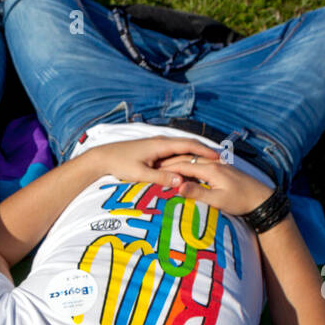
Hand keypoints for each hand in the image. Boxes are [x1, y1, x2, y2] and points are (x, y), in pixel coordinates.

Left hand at [83, 136, 218, 187]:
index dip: (206, 152)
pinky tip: (191, 166)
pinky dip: (185, 158)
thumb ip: (161, 178)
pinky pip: (174, 153)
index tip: (220, 158)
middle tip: (221, 161)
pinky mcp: (153, 151)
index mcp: (161, 145)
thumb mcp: (141, 174)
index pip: (189, 145)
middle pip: (189, 145)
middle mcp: (161, 142)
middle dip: (205, 152)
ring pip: (182, 149)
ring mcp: (157, 145)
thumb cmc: (120, 164)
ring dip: (196, 155)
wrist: (103, 158)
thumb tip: (181, 181)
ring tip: (211, 164)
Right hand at [157, 153, 273, 214]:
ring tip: (167, 168)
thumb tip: (178, 186)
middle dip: (171, 163)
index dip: (168, 168)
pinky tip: (187, 171)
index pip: (184, 166)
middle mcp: (215, 164)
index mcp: (211, 170)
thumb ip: (197, 192)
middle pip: (188, 160)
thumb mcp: (217, 200)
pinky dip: (191, 166)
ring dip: (181, 163)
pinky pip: (203, 164)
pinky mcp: (224, 170)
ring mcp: (220, 165)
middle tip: (155, 167)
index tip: (153, 170)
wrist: (261, 199)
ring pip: (195, 161)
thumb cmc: (240, 201)